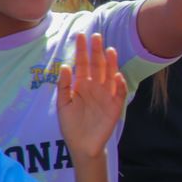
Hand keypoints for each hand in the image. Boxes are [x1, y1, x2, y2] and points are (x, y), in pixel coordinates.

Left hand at [56, 32, 129, 160]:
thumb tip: (65, 66)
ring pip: (109, 76)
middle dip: (96, 51)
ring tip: (109, 50)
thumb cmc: (71, 125)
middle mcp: (95, 87)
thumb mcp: (63, 104)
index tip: (80, 36)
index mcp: (81, 85)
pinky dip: (119, 85)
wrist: (82, 145)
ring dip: (110, 63)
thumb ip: (64, 86)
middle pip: (97, 66)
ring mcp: (106, 96)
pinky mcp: (115, 107)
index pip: (82, 64)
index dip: (81, 51)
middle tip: (96, 36)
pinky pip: (119, 94)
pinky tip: (116, 76)